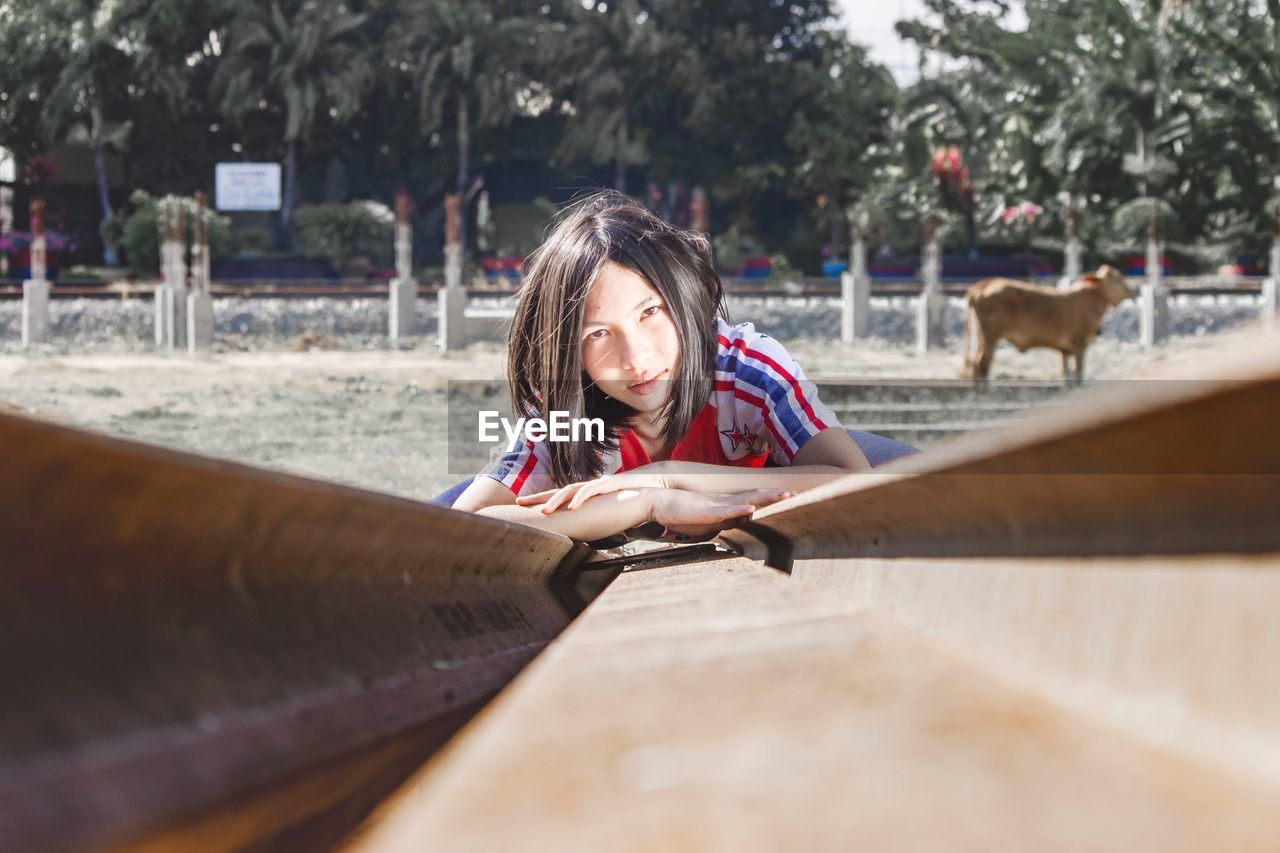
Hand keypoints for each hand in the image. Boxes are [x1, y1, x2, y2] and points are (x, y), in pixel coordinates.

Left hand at [517, 469, 668, 513]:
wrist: (654, 491)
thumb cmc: (629, 505)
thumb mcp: (605, 516)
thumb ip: (591, 522)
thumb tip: (577, 537)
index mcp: (585, 496)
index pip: (558, 498)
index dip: (539, 502)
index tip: (521, 508)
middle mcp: (588, 488)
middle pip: (558, 491)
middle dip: (538, 497)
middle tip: (519, 503)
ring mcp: (598, 484)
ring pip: (572, 489)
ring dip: (556, 500)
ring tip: (543, 510)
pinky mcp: (611, 484)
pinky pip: (593, 490)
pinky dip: (582, 498)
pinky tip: (573, 506)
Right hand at [649, 488, 794, 537]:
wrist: (657, 501)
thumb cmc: (679, 511)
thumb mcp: (705, 519)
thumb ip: (721, 520)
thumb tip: (736, 521)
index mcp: (725, 504)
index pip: (752, 499)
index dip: (770, 497)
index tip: (789, 495)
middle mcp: (724, 501)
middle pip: (754, 496)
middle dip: (775, 495)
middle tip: (795, 493)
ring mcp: (716, 505)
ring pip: (745, 499)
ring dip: (765, 498)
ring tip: (784, 496)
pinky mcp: (705, 511)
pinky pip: (725, 510)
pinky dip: (739, 509)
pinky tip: (750, 508)